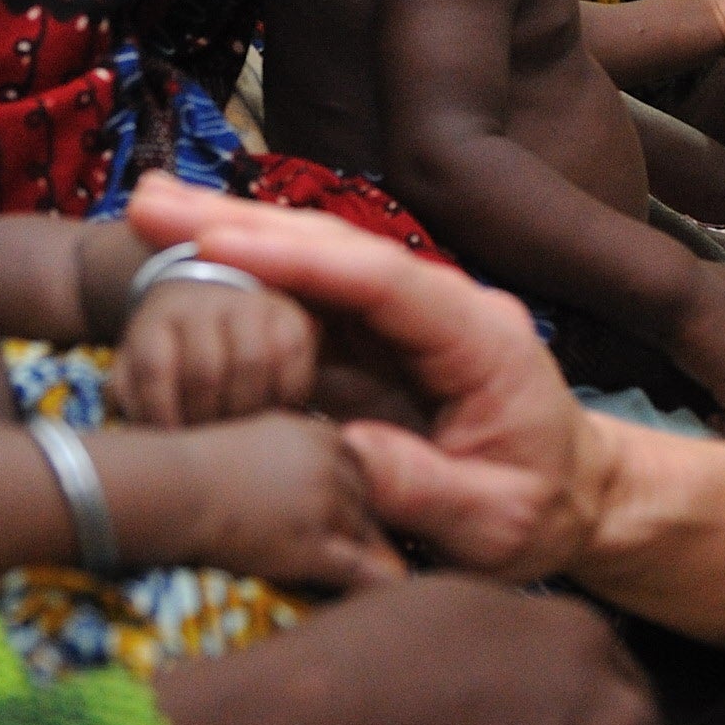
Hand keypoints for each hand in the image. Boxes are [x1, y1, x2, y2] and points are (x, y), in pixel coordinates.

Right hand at [100, 413, 402, 592]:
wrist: (170, 489)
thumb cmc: (194, 469)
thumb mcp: (252, 439)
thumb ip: (290, 452)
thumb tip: (303, 479)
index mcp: (318, 436)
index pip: (360, 468)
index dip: (357, 498)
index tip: (362, 518)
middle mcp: (330, 466)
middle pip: (369, 502)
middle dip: (370, 527)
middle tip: (385, 551)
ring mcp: (325, 506)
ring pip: (370, 535)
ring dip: (376, 556)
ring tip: (395, 579)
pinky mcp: (312, 546)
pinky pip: (363, 570)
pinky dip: (383, 583)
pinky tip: (400, 595)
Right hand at [125, 175, 607, 579]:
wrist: (577, 497)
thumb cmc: (541, 510)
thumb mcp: (491, 521)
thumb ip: (418, 486)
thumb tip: (336, 454)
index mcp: (479, 335)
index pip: (382, 279)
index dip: (299, 257)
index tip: (221, 241)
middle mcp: (441, 304)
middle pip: (336, 249)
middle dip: (243, 223)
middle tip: (150, 203)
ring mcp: (407, 315)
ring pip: (314, 261)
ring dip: (231, 235)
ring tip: (147, 211)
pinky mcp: (376, 337)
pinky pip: (306, 296)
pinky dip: (246, 273)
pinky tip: (185, 253)